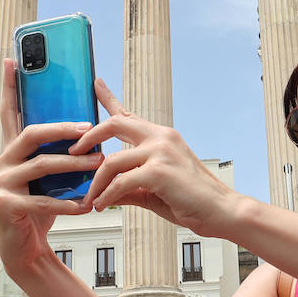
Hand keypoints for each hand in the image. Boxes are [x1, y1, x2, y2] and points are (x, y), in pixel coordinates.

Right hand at [0, 59, 102, 274]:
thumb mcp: (51, 177)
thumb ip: (59, 152)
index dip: (11, 86)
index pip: (10, 112)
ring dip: (74, 165)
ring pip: (41, 166)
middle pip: (32, 134)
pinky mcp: (5, 206)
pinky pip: (43, 201)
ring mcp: (1, 183)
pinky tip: (86, 205)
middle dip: (63, 129)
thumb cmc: (42, 209)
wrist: (27, 250)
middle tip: (91, 128)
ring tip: (100, 164)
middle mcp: (1, 161)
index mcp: (12, 150)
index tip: (14, 59)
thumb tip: (87, 124)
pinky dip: (68, 203)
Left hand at [72, 79, 239, 236]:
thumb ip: (131, 187)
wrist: (223, 212)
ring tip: (91, 199)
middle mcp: (161, 138)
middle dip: (89, 137)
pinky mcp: (159, 171)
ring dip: (96, 183)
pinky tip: (103, 205)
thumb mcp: (155, 191)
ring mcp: (160, 152)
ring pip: (111, 161)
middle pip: (115, 123)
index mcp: (162, 138)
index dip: (109, 98)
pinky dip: (107, 196)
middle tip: (74, 151)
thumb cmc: (194, 202)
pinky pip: (120, 182)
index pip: (129, 114)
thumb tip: (108, 192)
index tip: (96, 84)